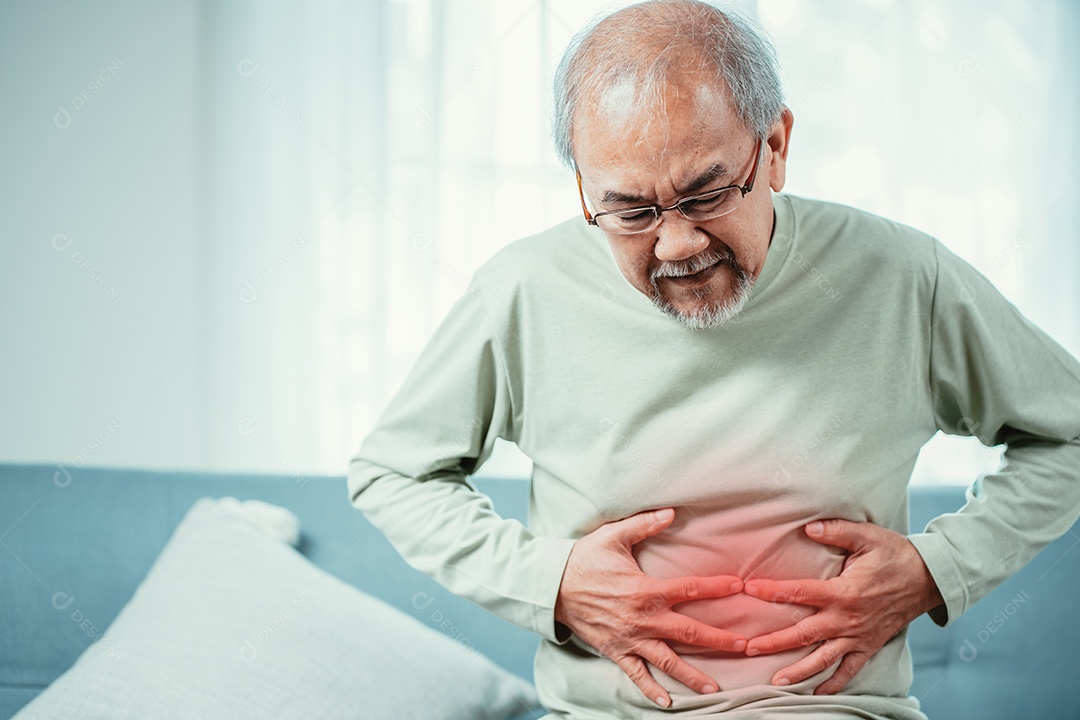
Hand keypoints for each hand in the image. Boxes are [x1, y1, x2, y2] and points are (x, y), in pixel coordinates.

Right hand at [555, 507, 746, 707]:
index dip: (717, 587)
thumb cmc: (584, 558)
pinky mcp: (615, 651)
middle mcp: (643, 618)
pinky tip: (668, 702)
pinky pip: (636, 674)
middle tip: (745, 646)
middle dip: (720, 640)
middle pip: (689, 632)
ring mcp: (630, 638)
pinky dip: (651, 689)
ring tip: (714, 689)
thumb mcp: (613, 535)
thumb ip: (644, 524)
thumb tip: (672, 511)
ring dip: (692, 675)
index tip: (739, 587)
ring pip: (668, 661)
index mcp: (646, 590)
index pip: (691, 589)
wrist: (551, 586)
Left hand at [743, 519, 942, 694]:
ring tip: (776, 682)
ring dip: (799, 671)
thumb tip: (808, 527)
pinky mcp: (869, 646)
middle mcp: (848, 619)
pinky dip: (834, 683)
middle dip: (775, 642)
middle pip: (805, 634)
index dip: (773, 591)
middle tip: (749, 647)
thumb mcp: (868, 536)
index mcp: (844, 592)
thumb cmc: (895, 555)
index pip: (800, 592)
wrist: (929, 579)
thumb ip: (837, 530)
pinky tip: (817, 694)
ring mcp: (858, 636)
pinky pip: (850, 670)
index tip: (750, 590)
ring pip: (824, 659)